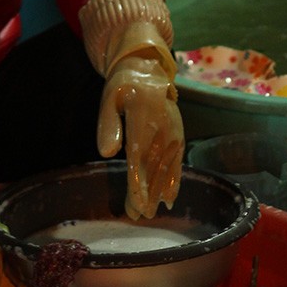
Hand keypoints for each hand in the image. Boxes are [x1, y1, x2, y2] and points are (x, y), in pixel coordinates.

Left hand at [97, 55, 183, 218]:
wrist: (149, 69)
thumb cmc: (124, 86)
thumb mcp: (109, 98)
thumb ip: (108, 125)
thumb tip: (107, 153)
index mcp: (142, 118)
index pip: (139, 157)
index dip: (139, 183)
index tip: (136, 204)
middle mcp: (162, 128)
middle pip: (153, 167)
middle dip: (146, 194)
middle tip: (137, 216)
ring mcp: (174, 132)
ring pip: (166, 168)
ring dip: (158, 192)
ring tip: (148, 213)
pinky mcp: (179, 135)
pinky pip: (177, 162)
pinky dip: (174, 181)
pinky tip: (169, 198)